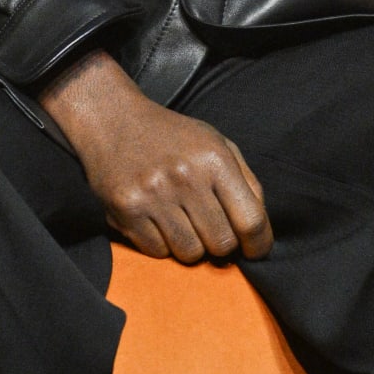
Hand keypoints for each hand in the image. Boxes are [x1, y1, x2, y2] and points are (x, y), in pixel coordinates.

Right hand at [37, 49, 272, 264]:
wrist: (112, 119)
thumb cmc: (172, 135)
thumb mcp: (218, 143)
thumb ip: (246, 182)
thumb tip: (260, 227)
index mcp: (214, 159)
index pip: (250, 220)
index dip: (260, 245)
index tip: (256, 250)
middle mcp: (184, 177)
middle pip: (221, 244)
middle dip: (223, 246)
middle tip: (214, 232)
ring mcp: (152, 195)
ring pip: (190, 254)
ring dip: (192, 246)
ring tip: (184, 223)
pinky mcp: (125, 210)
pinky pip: (157, 252)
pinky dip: (163, 244)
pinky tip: (159, 221)